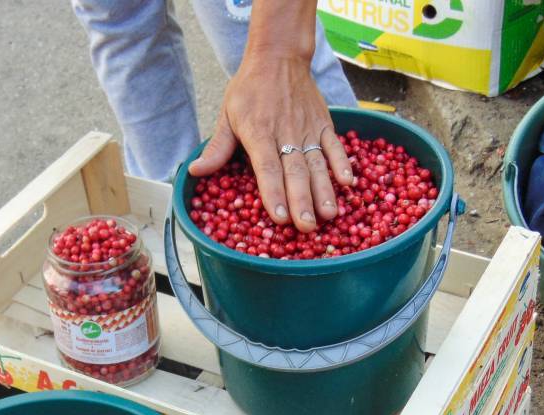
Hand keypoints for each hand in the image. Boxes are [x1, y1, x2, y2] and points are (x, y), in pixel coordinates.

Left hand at [188, 54, 355, 232]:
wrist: (278, 56)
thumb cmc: (249, 89)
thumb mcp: (227, 114)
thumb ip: (217, 147)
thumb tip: (195, 171)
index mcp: (259, 132)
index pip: (267, 168)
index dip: (273, 193)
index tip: (279, 217)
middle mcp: (286, 133)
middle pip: (295, 172)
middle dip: (301, 201)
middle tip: (306, 228)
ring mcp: (308, 129)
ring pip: (317, 164)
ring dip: (324, 190)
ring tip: (329, 215)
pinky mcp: (323, 123)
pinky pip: (335, 145)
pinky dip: (342, 163)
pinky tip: (349, 183)